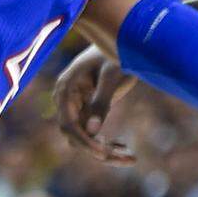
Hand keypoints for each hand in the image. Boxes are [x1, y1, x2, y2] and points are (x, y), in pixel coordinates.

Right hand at [52, 45, 137, 164]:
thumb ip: (101, 102)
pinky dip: (106, 144)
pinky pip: (92, 134)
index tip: (104, 153)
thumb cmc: (115, 51)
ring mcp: (76, 106)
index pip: (69, 124)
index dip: (85, 141)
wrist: (120, 38)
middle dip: (98, 150)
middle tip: (128, 158)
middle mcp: (67, 100)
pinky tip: (125, 149)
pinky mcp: (87, 110)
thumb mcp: (112, 75)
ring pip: (84, 138)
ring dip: (104, 151)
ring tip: (130, 157)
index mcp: (67, 89)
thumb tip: (92, 131)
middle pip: (75, 136)